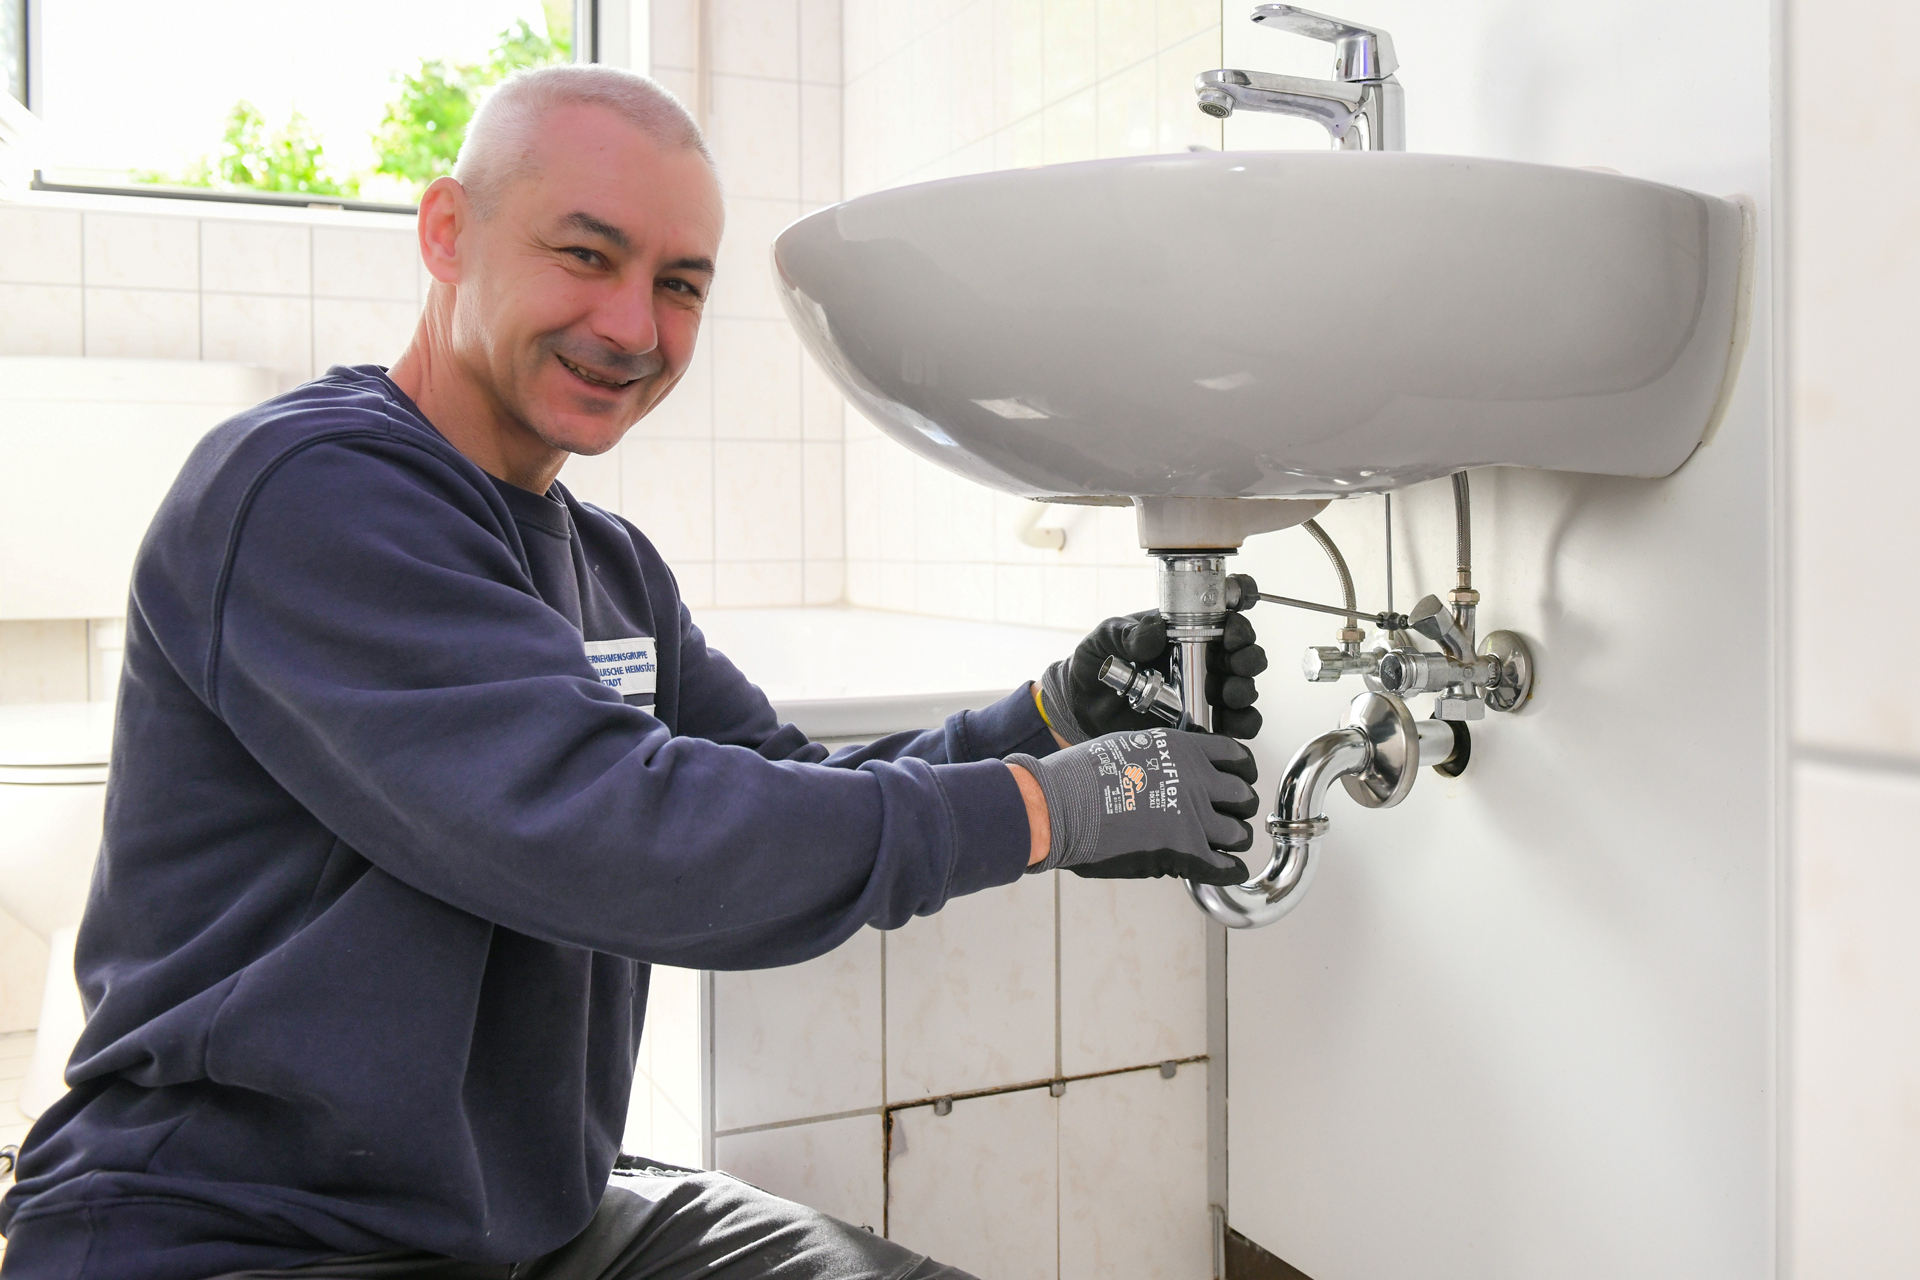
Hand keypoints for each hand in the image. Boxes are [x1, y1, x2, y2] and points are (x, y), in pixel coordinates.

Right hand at [1006, 728, 1257, 883]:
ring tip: (1224, 845)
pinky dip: (1231, 871)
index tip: (1238, 779)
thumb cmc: (1080, 777)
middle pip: (1244, 796)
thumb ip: (1158, 759)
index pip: (1236, 756)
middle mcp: (1195, 780)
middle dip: (1239, 807)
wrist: (1060, 805)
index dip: (1241, 771)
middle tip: (1229, 815)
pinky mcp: (1184, 852)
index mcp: (1182, 750)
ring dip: (1234, 840)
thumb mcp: (1126, 748)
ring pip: (1239, 833)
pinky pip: (1227, 867)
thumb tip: (1167, 773)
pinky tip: (1226, 871)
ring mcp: (1193, 817)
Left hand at [1037, 611, 1266, 742]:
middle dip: (1247, 652)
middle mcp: (1204, 657)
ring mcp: (1206, 691)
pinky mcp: (1204, 723)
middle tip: (1235, 656)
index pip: (1225, 608)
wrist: (1082, 706)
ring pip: (1245, 688)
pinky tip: (1229, 724)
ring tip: (1228, 693)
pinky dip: (1241, 725)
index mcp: (1186, 628)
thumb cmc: (1097, 662)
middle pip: (1244, 649)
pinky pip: (1235, 725)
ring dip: (1245, 689)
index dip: (1242, 599)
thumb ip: (1127, 633)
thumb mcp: (1105, 639)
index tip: (1237, 609)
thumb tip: (1156, 629)